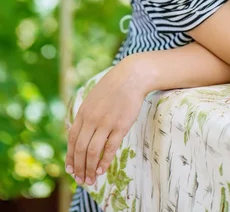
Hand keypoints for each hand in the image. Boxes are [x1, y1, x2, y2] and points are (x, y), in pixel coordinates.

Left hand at [65, 57, 145, 186]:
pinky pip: (109, 148)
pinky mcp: (121, 126)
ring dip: (89, 169)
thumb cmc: (113, 87)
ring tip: (90, 180)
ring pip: (92, 152)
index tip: (70, 170)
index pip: (71, 139)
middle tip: (80, 180)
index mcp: (83, 112)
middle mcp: (92, 119)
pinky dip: (104, 162)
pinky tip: (102, 170)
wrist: (131, 76)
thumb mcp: (93, 99)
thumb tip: (80, 133)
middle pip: (79, 149)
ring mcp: (106, 123)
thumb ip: (86, 115)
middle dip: (78, 167)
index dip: (70, 157)